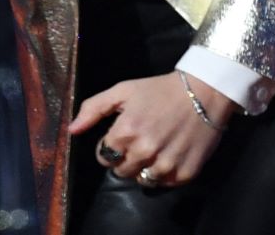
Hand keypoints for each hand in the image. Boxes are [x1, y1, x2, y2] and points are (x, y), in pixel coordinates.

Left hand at [68, 72, 234, 186]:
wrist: (203, 93)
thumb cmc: (158, 90)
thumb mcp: (122, 91)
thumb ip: (93, 109)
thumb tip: (72, 130)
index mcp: (125, 132)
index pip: (104, 157)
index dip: (109, 148)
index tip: (119, 139)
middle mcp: (144, 151)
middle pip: (121, 171)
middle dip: (124, 159)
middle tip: (137, 143)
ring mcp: (166, 164)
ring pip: (142, 180)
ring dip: (143, 168)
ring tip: (152, 150)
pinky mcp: (186, 173)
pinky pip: (165, 184)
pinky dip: (164, 174)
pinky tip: (168, 155)